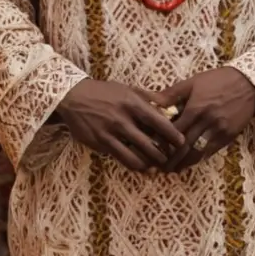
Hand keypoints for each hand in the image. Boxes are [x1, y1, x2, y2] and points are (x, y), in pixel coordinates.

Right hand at [57, 79, 184, 171]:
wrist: (73, 97)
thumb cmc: (103, 91)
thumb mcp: (126, 88)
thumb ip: (148, 97)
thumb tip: (169, 104)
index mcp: (131, 103)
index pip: (158, 122)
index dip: (173, 134)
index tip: (182, 142)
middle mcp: (122, 119)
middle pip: (150, 143)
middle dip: (164, 154)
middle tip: (172, 157)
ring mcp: (110, 133)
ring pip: (136, 156)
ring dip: (151, 163)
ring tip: (159, 165)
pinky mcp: (100, 144)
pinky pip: (122, 159)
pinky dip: (135, 165)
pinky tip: (143, 167)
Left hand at [151, 67, 254, 172]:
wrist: (248, 83)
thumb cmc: (218, 80)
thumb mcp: (193, 82)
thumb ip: (171, 93)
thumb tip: (151, 100)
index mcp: (195, 108)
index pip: (174, 130)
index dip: (162, 142)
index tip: (151, 148)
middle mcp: (207, 122)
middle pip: (185, 146)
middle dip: (171, 158)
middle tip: (158, 166)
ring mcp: (219, 131)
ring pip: (198, 152)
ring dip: (184, 163)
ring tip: (171, 169)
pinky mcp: (228, 137)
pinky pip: (211, 152)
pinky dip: (199, 159)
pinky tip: (190, 163)